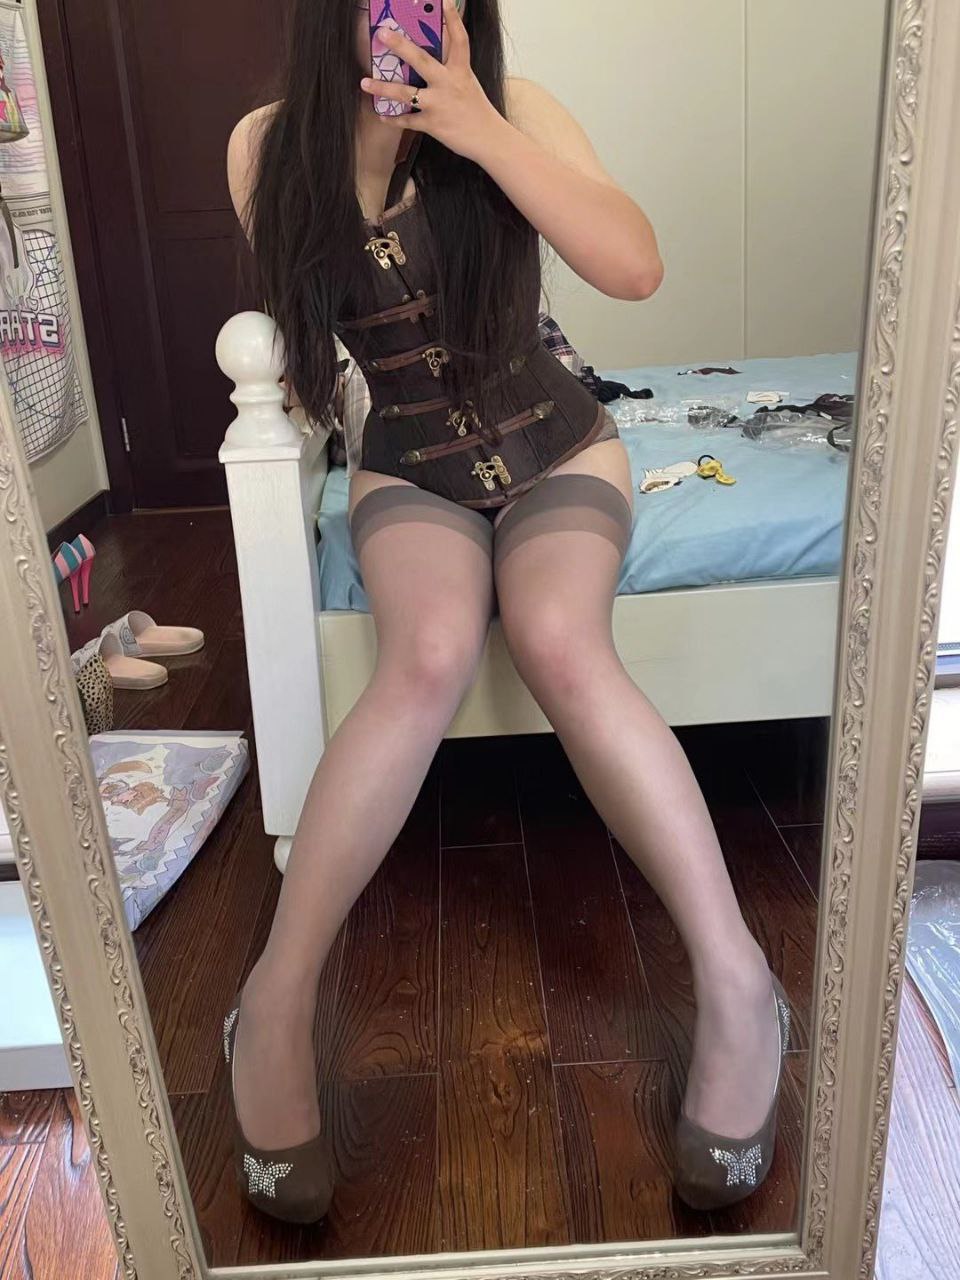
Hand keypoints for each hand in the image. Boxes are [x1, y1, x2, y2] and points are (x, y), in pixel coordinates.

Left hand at [360, 0, 502, 161]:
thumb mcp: (467, 83)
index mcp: (461, 70)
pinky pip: (407, 121)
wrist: (488, 139)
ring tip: (364, 83)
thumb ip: (451, 68)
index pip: (458, 39)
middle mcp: (448, 84)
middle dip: (400, 46)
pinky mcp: (432, 124)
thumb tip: (435, 54)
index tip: (443, 1)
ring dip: (383, 88)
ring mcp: (438, 104)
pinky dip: (394, 119)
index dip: (452, 18)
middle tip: (383, 33)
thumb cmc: (477, 111)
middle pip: (421, 60)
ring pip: (405, 93)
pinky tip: (383, 115)